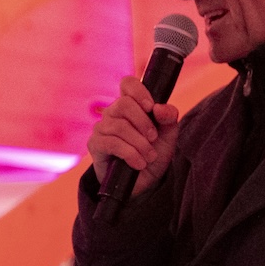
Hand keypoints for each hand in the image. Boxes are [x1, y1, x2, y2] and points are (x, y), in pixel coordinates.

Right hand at [87, 75, 179, 197]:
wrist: (145, 182)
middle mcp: (113, 113)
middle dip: (143, 122)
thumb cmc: (154, 153)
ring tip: (149, 157)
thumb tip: (160, 108)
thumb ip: (169, 118)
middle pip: (123, 104)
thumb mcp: (168, 136)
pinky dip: (130, 154)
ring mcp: (102, 128)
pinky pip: (111, 143)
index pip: (128, 83)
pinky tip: (138, 163)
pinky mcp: (95, 145)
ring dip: (139, 143)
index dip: (139, 91)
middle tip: (153, 138)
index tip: (151, 108)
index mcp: (131, 105)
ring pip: (119, 126)